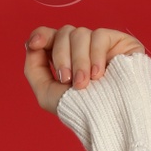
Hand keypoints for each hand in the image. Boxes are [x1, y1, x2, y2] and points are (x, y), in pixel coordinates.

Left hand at [23, 24, 145, 114]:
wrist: (110, 117)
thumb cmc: (80, 110)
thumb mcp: (47, 93)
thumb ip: (34, 67)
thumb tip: (31, 44)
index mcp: (66, 58)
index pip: (50, 35)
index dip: (41, 35)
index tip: (35, 44)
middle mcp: (83, 49)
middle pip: (63, 33)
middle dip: (61, 56)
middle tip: (67, 80)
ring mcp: (101, 45)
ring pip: (80, 33)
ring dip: (79, 61)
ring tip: (84, 83)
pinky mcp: (119, 42)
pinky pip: (99, 35)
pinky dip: (95, 55)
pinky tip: (99, 74)